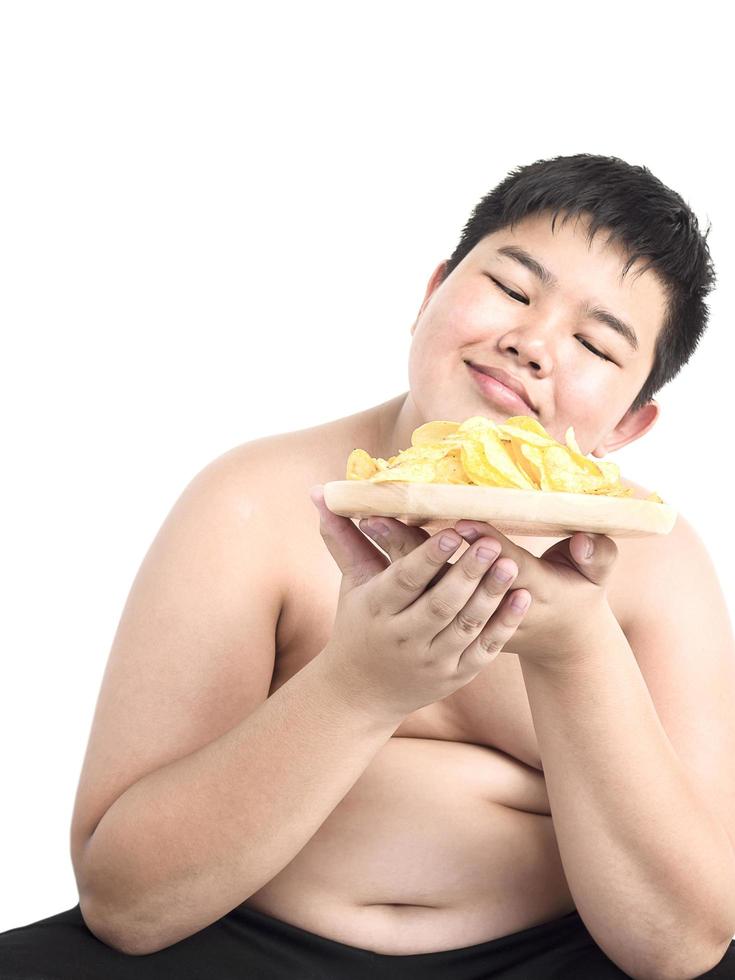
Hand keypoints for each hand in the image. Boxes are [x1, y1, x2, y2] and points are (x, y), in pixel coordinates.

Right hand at [308, 486, 531, 721]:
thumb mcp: (350, 584)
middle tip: (491, 544)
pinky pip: (483, 650)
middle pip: (439, 604)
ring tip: (511, 565)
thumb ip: (343, 538)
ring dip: (490, 596)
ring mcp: (431, 660)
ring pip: (464, 627)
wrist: (359, 693)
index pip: (404, 580)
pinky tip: (522, 598)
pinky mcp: (454, 676)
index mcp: (377, 609)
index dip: (428, 558)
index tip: (452, 533)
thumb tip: (319, 491)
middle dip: (466, 574)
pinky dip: (503, 625)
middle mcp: (403, 637)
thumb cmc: (357, 625)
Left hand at [356, 514, 618, 668]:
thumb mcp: (596, 579)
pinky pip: (420, 590)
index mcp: (528, 589)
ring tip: (365, 523)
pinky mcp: (453, 614)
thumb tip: (587, 536)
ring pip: (427, 582)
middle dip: (416, 544)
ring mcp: (468, 613)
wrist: (559, 644)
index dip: (481, 545)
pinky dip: (399, 569)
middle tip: (379, 515)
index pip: (500, 564)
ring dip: (398, 553)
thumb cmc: (578, 597)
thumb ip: (598, 555)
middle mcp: (489, 603)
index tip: (460, 522)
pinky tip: (373, 543)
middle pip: (448, 573)